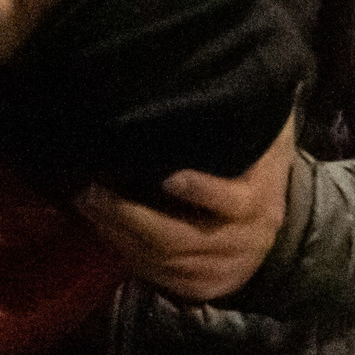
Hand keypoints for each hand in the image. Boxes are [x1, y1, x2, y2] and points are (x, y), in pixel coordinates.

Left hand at [77, 115, 296, 302]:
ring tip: (84, 203)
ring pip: (162, 260)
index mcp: (259, 204)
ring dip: (118, 234)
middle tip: (90, 190)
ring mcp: (220, 271)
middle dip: (130, 216)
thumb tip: (234, 67)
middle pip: (181, 238)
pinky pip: (156, 275)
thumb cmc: (256, 166)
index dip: (203, 192)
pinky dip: (125, 252)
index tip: (168, 176)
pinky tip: (101, 227)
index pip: (234, 203)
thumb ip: (250, 111)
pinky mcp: (199, 288)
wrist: (270, 226)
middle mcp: (241, 243)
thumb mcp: (264, 137)